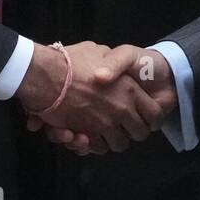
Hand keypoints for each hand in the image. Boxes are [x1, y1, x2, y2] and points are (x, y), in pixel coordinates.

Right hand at [17, 40, 165, 151]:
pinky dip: (95, 145)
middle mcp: (121, 110)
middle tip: (124, 126)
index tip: (144, 117)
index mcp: (129, 90)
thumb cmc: (72, 61)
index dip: (151, 118)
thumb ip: (110, 61)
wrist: (46, 76)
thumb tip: (111, 67)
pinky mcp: (87, 136)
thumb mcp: (97, 51)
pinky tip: (89, 135)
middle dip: (133, 132)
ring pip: (120, 144)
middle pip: (139, 133)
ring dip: (114, 140)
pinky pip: (99, 148)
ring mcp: (105, 125)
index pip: (154, 114)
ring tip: (105, 131)